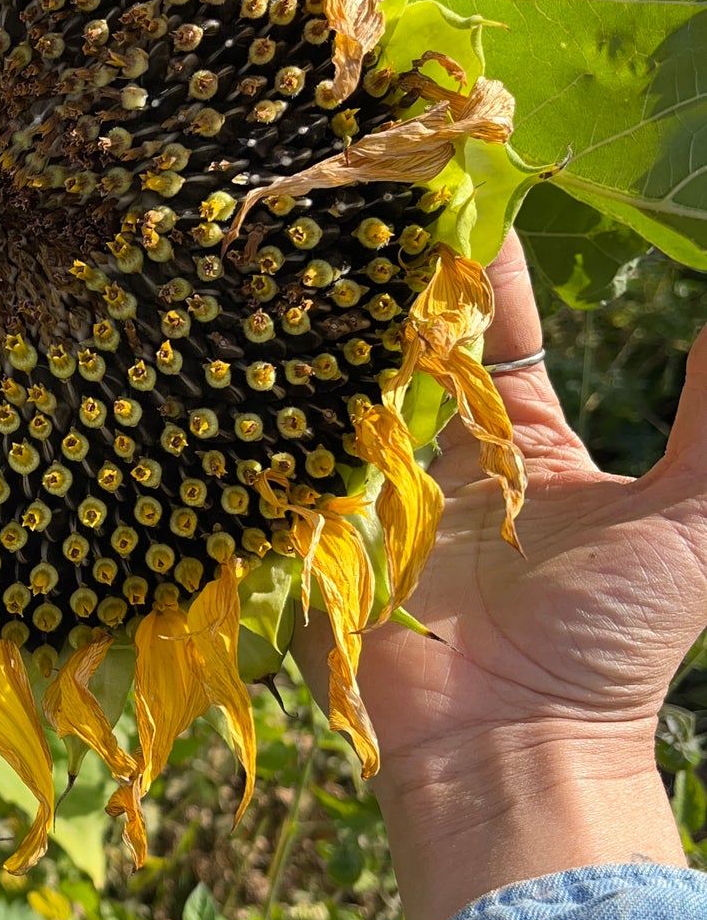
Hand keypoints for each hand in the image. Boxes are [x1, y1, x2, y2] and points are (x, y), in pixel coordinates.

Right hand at [311, 234, 704, 919]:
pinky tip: (256, 328)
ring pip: (340, 379)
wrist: (513, 744)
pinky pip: (289, 450)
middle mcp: (440, 453)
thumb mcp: (690, 513)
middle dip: (389, 270)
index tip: (462, 175)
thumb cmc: (612, 639)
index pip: (500, 325)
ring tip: (302, 229)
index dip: (484, 256)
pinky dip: (277, 399)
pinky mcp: (316, 530)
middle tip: (362, 180)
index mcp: (524, 439)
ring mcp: (370, 489)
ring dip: (327, 318)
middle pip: (406, 339)